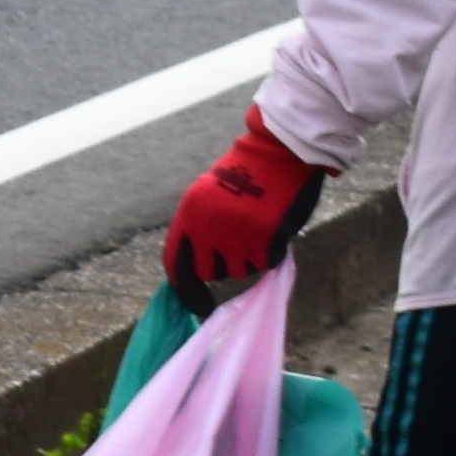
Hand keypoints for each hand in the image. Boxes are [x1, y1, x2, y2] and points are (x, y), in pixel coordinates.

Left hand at [162, 113, 330, 307]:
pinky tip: (276, 226)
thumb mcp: (209, 195)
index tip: (198, 306)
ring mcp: (234, 235)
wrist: (281, 150)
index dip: (185, 289)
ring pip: (240, 271)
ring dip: (251, 257)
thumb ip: (200, 228)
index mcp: (188, 214)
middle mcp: (206, 227)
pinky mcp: (262, 240)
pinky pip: (266, 263)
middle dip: (225, 265)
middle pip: (210, 273)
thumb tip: (200, 267)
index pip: (175, 263)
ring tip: (259, 225)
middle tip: (241, 241)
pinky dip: (273, 251)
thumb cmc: (248, 172)